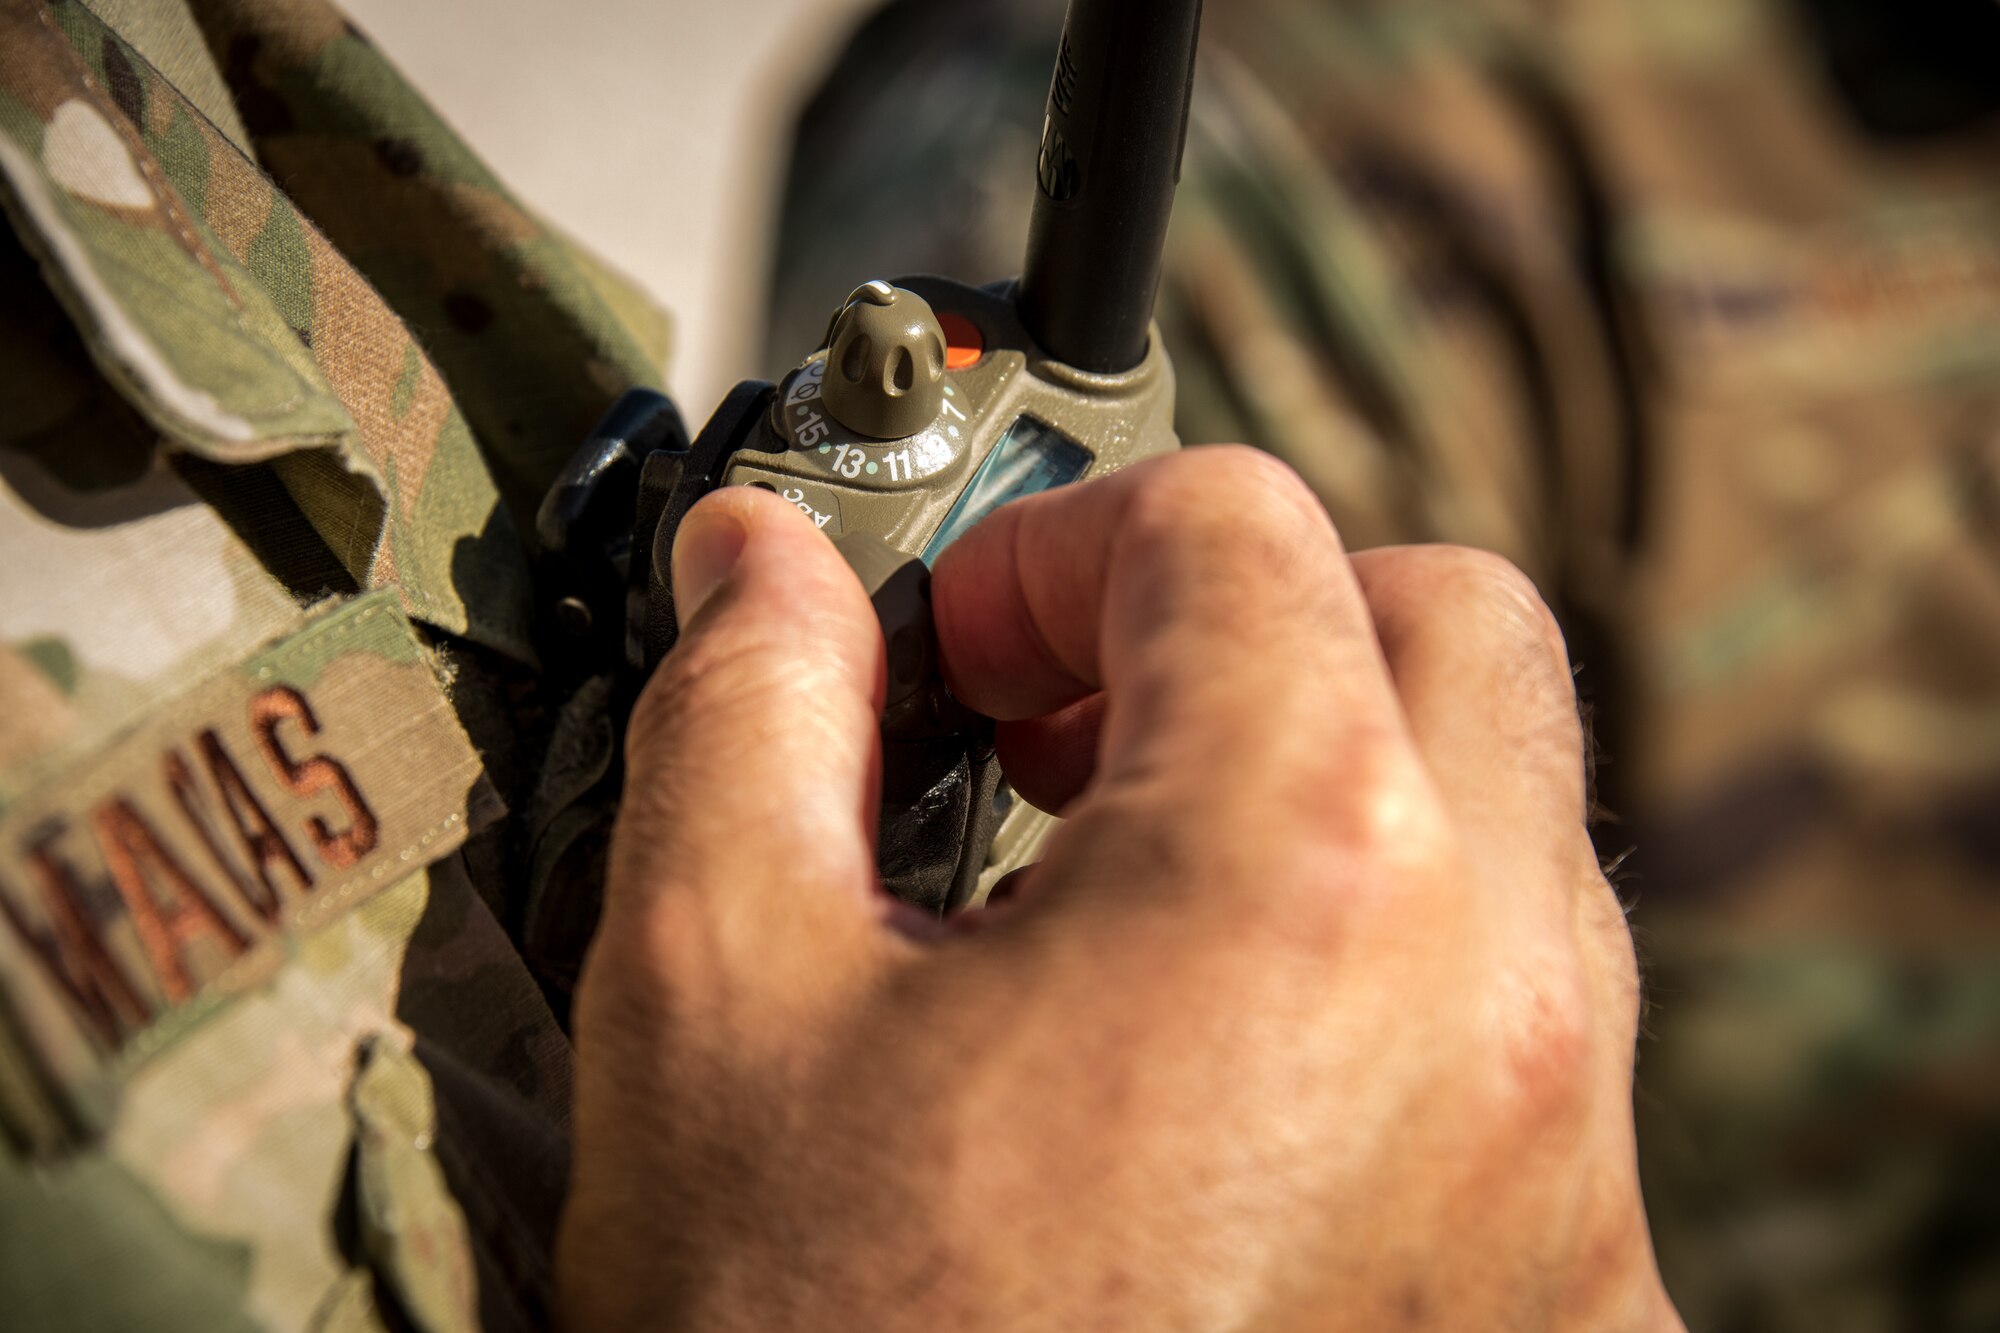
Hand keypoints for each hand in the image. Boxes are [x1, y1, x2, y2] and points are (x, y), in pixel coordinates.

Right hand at [557, 448, 1680, 1330]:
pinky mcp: (1583, 1303)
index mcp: (1296, 872)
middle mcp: (1501, 1001)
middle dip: (1253, 622)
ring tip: (1126, 897)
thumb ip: (748, 719)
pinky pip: (1533, 1040)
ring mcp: (1576, 1169)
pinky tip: (1218, 1089)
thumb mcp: (715, 1003)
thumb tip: (764, 562)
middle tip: (1075, 729)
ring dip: (1330, 789)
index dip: (1057, 545)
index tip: (954, 654)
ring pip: (1513, 830)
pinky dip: (1390, 980)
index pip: (1234, 528)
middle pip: (1449, 627)